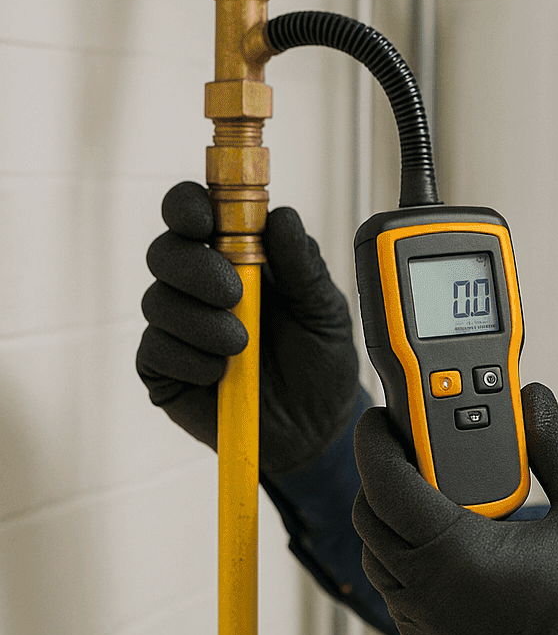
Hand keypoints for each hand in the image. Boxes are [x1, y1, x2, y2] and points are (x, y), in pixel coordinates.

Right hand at [136, 181, 361, 473]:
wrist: (315, 429)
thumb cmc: (320, 360)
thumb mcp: (325, 310)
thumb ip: (304, 266)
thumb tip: (282, 217)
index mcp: (238, 256)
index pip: (195, 213)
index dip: (188, 205)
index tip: (202, 217)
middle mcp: (200, 285)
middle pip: (166, 250)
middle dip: (195, 267)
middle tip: (234, 293)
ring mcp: (178, 326)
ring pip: (158, 300)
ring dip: (201, 321)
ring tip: (242, 345)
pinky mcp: (164, 368)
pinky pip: (155, 350)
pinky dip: (190, 358)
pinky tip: (221, 373)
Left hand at [352, 382, 557, 634]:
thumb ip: (554, 444)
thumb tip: (534, 401)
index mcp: (458, 556)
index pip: (388, 486)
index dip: (377, 443)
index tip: (380, 418)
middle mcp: (431, 598)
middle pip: (371, 524)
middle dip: (382, 479)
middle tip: (413, 450)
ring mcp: (432, 632)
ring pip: (380, 565)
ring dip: (393, 525)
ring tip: (434, 495)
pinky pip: (401, 601)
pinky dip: (409, 566)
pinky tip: (449, 546)